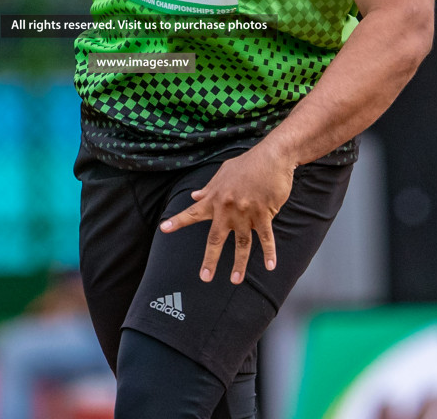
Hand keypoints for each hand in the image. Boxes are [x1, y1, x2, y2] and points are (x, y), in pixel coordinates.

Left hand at [160, 146, 293, 283]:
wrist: (272, 156)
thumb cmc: (248, 163)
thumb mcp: (224, 172)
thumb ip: (209, 188)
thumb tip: (194, 197)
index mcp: (215, 198)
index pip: (193, 212)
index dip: (177, 221)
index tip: (163, 229)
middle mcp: (227, 208)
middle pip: (216, 238)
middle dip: (210, 259)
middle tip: (204, 277)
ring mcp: (246, 213)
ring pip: (242, 244)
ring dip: (239, 264)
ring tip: (235, 280)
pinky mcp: (264, 214)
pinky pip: (266, 237)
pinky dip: (269, 252)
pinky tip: (270, 266)